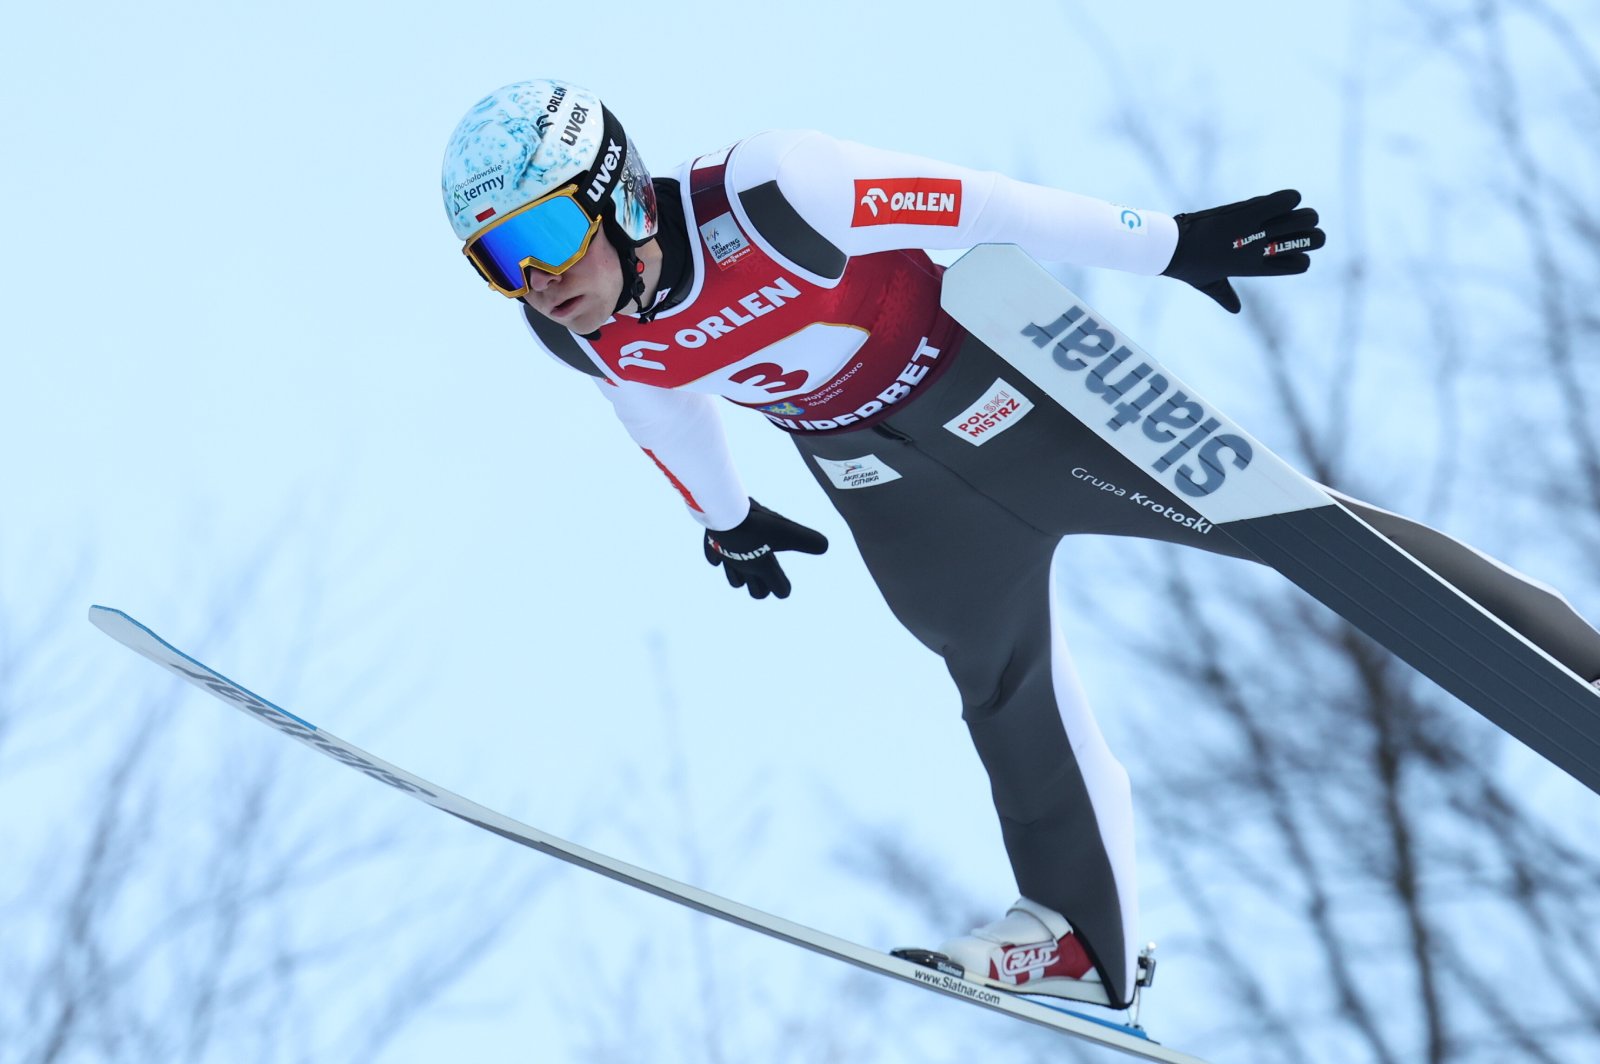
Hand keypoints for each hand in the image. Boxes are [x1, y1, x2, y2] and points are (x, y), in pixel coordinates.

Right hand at [703, 500, 828, 599]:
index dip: (785, 588)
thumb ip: (808, 541)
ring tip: (750, 564)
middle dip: (764, 588)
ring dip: (743, 578)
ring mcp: (727, 559)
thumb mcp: (787, 530)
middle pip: (756, 593)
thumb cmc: (756, 523)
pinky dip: (719, 558)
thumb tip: (825, 546)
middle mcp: (745, 568)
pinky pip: (715, 558)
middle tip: (769, 576)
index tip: (786, 581)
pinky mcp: (712, 547)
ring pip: (735, 581)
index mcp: (763, 567)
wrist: (723, 512)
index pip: (779, 590)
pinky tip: (723, 552)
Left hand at [1162, 189, 1324, 312]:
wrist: (1170, 248)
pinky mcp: (1248, 211)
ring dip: (1305, 214)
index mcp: (1256, 267)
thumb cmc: (1188, 266)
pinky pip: (1284, 200)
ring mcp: (1257, 230)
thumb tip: (1236, 310)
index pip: (1299, 265)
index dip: (1303, 256)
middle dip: (1313, 231)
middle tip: (1302, 224)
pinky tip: (1287, 199)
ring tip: (1294, 210)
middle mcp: (1262, 250)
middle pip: (1312, 240)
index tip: (1293, 248)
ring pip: (1305, 219)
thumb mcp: (1210, 283)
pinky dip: (1290, 198)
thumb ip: (1225, 296)